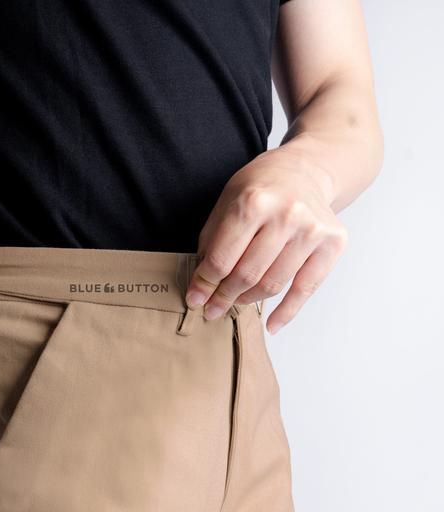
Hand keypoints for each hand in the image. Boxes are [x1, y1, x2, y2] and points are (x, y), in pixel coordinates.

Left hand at [186, 148, 347, 332]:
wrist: (307, 169)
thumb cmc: (261, 187)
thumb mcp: (227, 201)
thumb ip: (212, 240)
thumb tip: (201, 284)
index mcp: (253, 202)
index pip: (222, 259)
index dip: (204, 284)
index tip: (195, 299)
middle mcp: (286, 214)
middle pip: (247, 275)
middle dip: (224, 297)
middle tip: (212, 309)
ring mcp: (312, 230)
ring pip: (273, 284)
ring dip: (248, 301)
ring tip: (234, 304)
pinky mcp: (333, 242)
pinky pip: (306, 288)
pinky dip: (288, 311)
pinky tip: (273, 325)